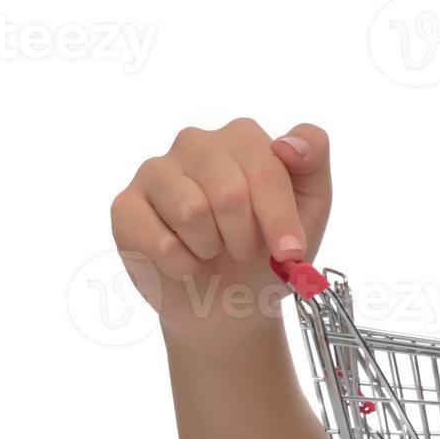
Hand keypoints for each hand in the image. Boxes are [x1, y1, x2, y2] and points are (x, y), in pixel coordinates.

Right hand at [109, 118, 331, 330]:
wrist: (231, 302)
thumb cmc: (270, 249)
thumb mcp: (312, 205)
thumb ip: (314, 157)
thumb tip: (288, 142)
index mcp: (242, 137)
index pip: (267, 166)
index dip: (280, 218)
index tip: (290, 252)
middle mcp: (195, 143)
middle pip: (229, 192)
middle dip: (246, 237)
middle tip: (244, 250)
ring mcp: (156, 171)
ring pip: (191, 212)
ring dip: (212, 248)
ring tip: (213, 249)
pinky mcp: (125, 206)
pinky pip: (159, 240)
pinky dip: (183, 265)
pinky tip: (186, 262)